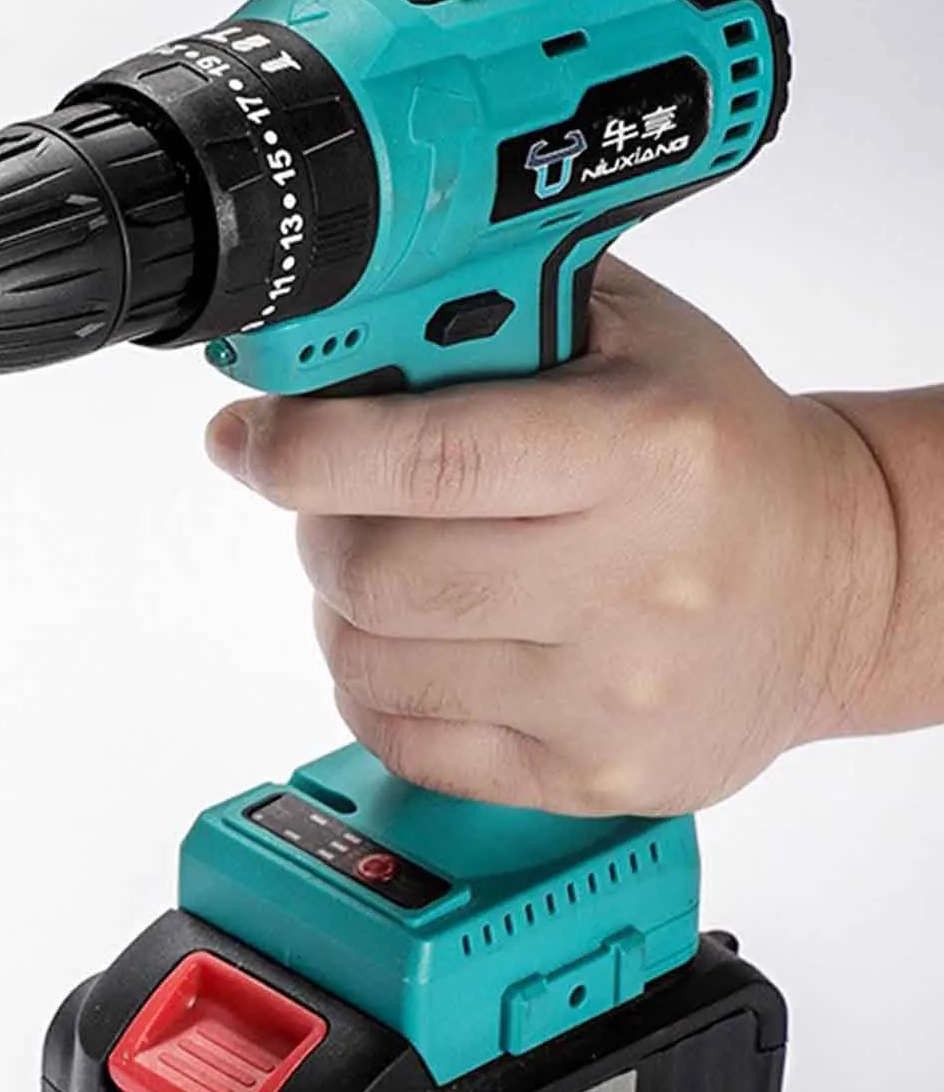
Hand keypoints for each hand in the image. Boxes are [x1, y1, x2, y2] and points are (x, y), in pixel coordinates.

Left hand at [205, 259, 897, 816]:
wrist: (840, 582)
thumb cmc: (722, 452)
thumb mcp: (630, 336)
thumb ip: (491, 315)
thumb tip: (334, 336)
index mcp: (643, 452)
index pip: (430, 457)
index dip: (306, 448)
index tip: (251, 438)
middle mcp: (633, 584)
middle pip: (378, 574)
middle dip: (317, 529)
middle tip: (330, 502)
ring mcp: (610, 698)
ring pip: (372, 664)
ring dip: (341, 609)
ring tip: (389, 571)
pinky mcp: (589, 776)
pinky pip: (405, 741)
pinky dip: (374, 688)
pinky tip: (417, 644)